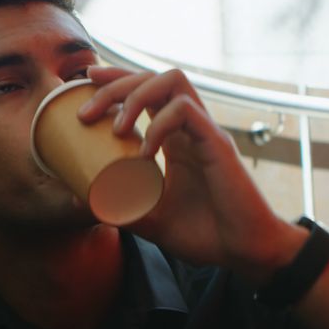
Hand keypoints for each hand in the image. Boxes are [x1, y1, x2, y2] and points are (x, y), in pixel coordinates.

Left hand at [78, 66, 300, 281]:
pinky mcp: (217, 143)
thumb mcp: (150, 220)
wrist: (244, 252)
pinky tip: (144, 154)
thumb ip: (121, 206)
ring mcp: (205, 131)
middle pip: (153, 77)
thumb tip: (84, 198)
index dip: (117, 77)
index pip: (146, 90)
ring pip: (172, 81)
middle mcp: (190, 128)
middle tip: (86, 113)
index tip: (88, 75)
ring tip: (116, 129)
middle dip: (114, 84)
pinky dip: (158, 125)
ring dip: (136, 96)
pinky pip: (185, 111)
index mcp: (175, 138)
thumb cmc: (205, 235)